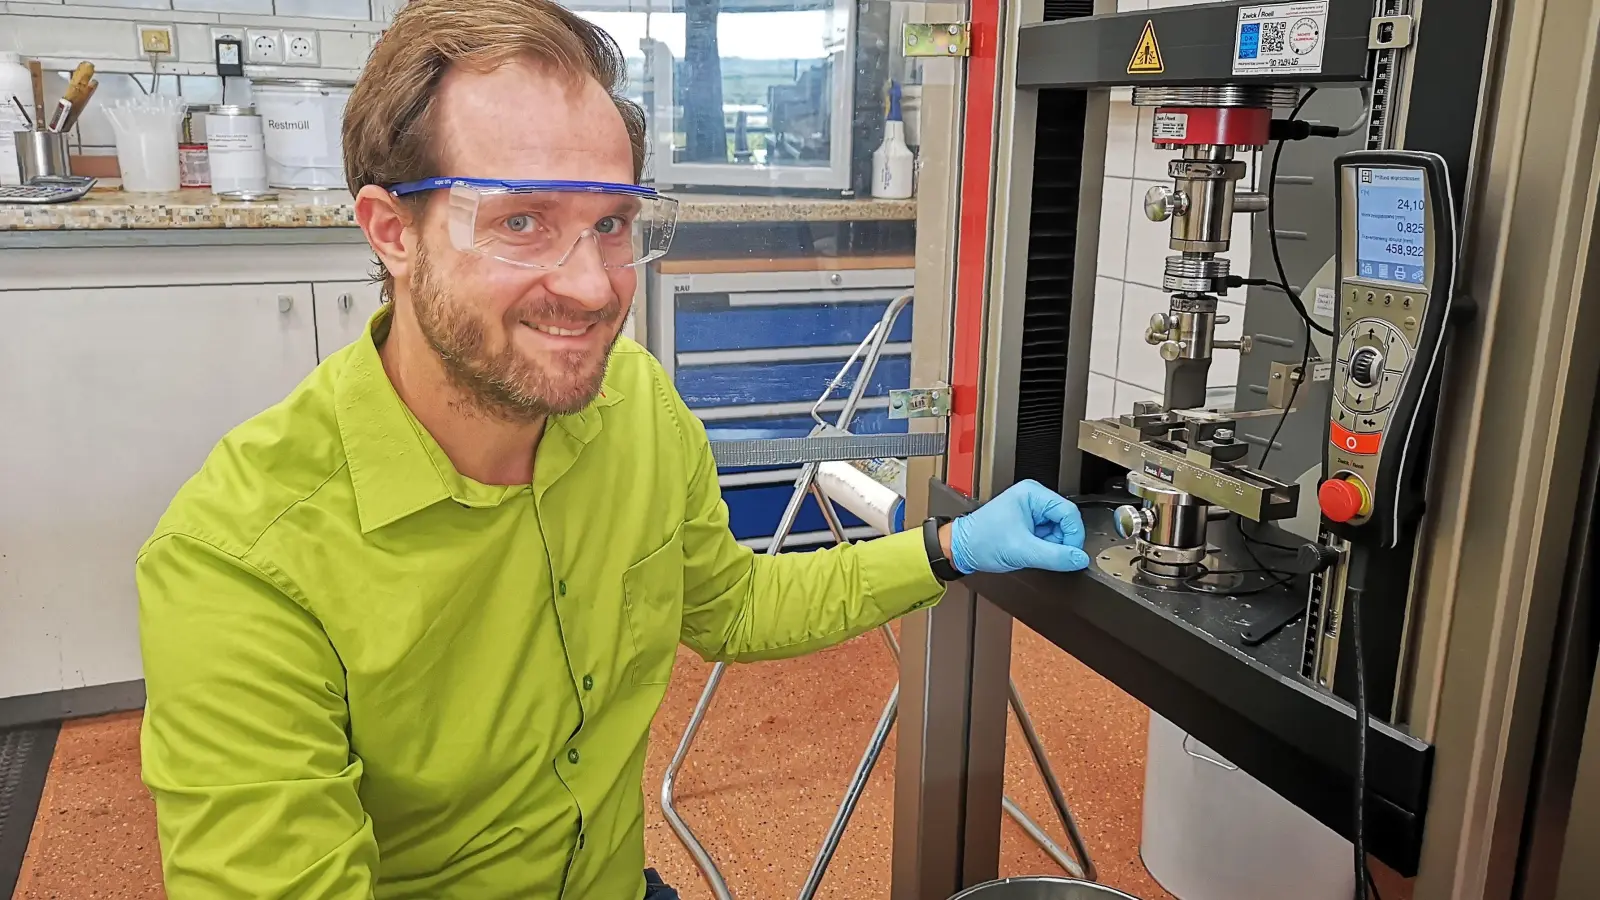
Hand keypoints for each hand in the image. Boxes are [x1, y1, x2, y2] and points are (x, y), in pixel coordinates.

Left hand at [948, 480, 1089, 573]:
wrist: (962, 549)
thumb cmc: (981, 540)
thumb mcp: (1022, 550)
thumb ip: (1055, 556)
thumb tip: (1079, 559)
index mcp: (1032, 494)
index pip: (1068, 512)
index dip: (1073, 535)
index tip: (1072, 553)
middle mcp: (1033, 498)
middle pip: (1065, 521)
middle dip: (1060, 541)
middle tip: (1048, 554)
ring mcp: (1031, 510)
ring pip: (1058, 530)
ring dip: (1051, 546)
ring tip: (1032, 551)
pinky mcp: (1028, 523)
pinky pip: (1048, 536)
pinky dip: (1044, 547)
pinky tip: (1030, 550)